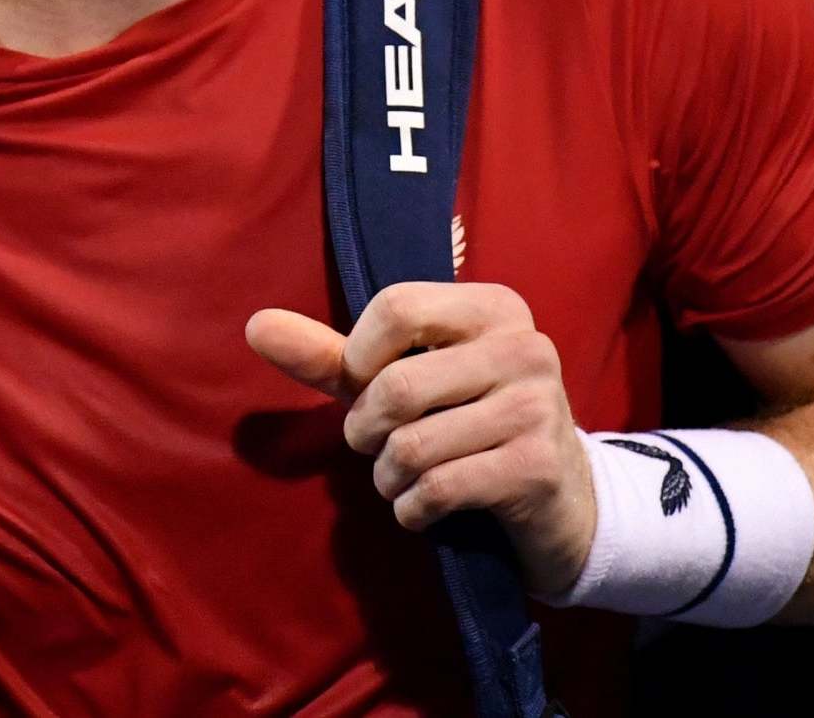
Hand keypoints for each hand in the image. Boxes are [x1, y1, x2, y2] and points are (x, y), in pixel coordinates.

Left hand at [246, 282, 594, 594]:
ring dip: (387, 476)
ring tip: (400, 477)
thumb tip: (255, 325)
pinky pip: (438, 489)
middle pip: (397, 385)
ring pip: (413, 445)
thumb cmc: (465, 421)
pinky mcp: (537, 467)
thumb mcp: (402, 378)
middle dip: (365, 430)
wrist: (559, 497)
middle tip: (376, 445)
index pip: (396, 308)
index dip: (358, 357)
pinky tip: (422, 506)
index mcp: (492, 307)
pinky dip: (411, 507)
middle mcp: (524, 346)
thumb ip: (330, 354)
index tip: (363, 387)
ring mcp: (537, 407)